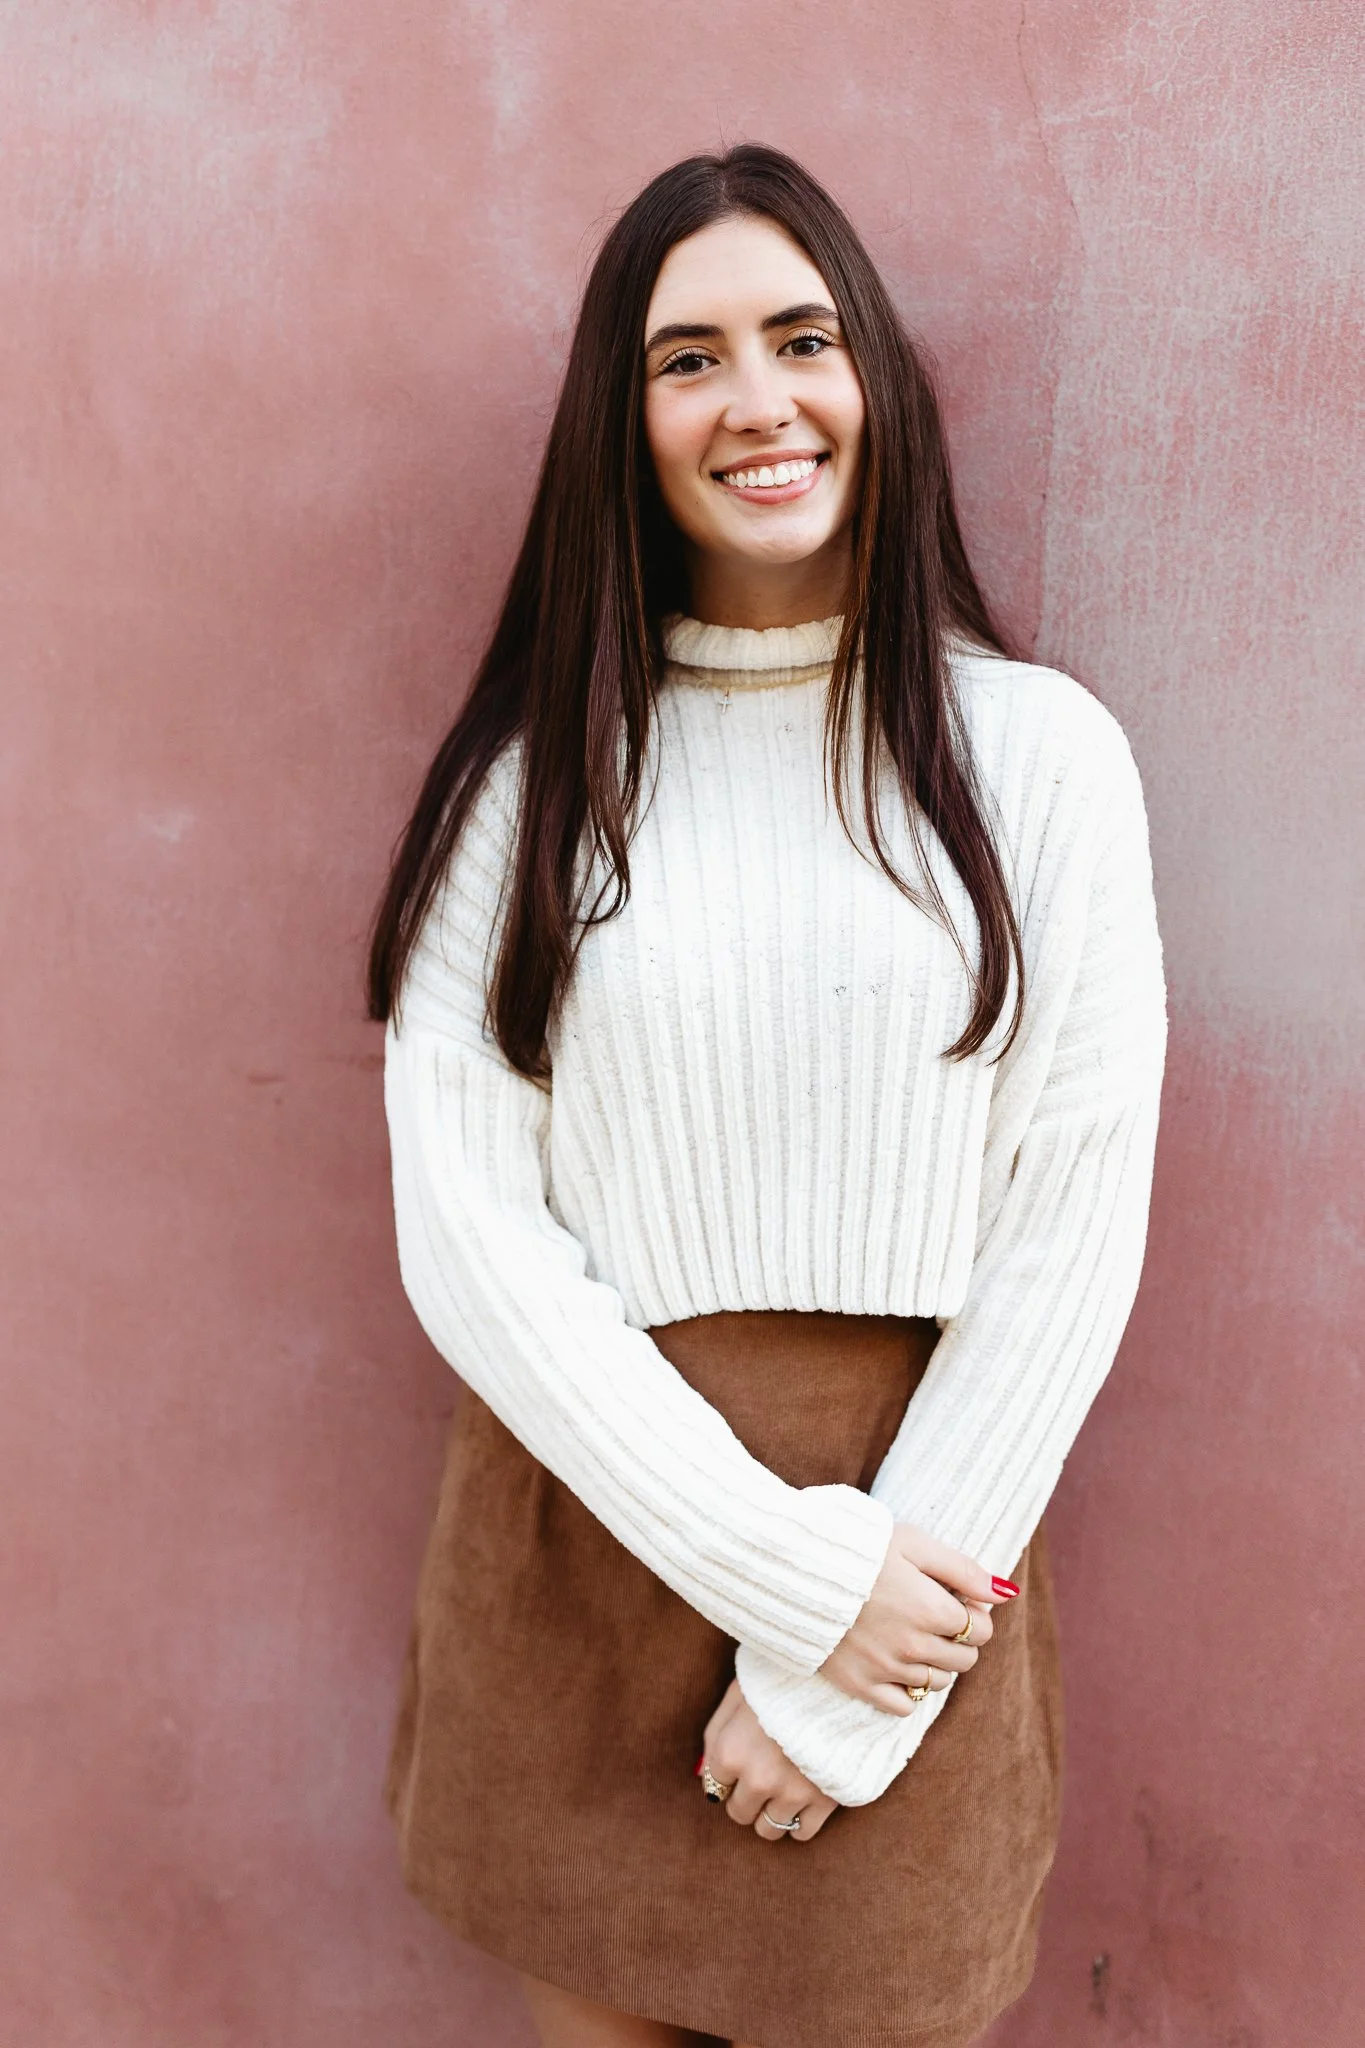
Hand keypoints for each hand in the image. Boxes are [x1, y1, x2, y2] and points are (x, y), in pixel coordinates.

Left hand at [700, 1679, 837, 1842]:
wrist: (838, 1676)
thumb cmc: (782, 1680)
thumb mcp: (738, 1693)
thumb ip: (716, 1733)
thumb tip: (705, 1771)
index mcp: (730, 1751)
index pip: (714, 1787)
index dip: (727, 1773)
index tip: (742, 1759)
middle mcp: (757, 1779)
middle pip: (739, 1813)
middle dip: (746, 1796)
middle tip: (762, 1772)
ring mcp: (791, 1793)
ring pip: (768, 1829)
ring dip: (770, 1812)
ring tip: (782, 1786)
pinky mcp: (824, 1800)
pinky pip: (802, 1833)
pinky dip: (799, 1820)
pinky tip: (802, 1797)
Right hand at [819, 1521, 1012, 1714]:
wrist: (797, 1568)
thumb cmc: (859, 1548)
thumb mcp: (914, 1543)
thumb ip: (963, 1569)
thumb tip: (1006, 1592)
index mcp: (931, 1610)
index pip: (982, 1629)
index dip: (974, 1613)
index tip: (955, 1599)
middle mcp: (913, 1646)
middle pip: (964, 1660)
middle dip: (959, 1639)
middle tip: (934, 1617)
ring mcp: (886, 1669)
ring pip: (937, 1684)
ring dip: (936, 1664)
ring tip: (913, 1636)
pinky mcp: (860, 1685)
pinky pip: (903, 1707)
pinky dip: (908, 1692)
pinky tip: (897, 1665)